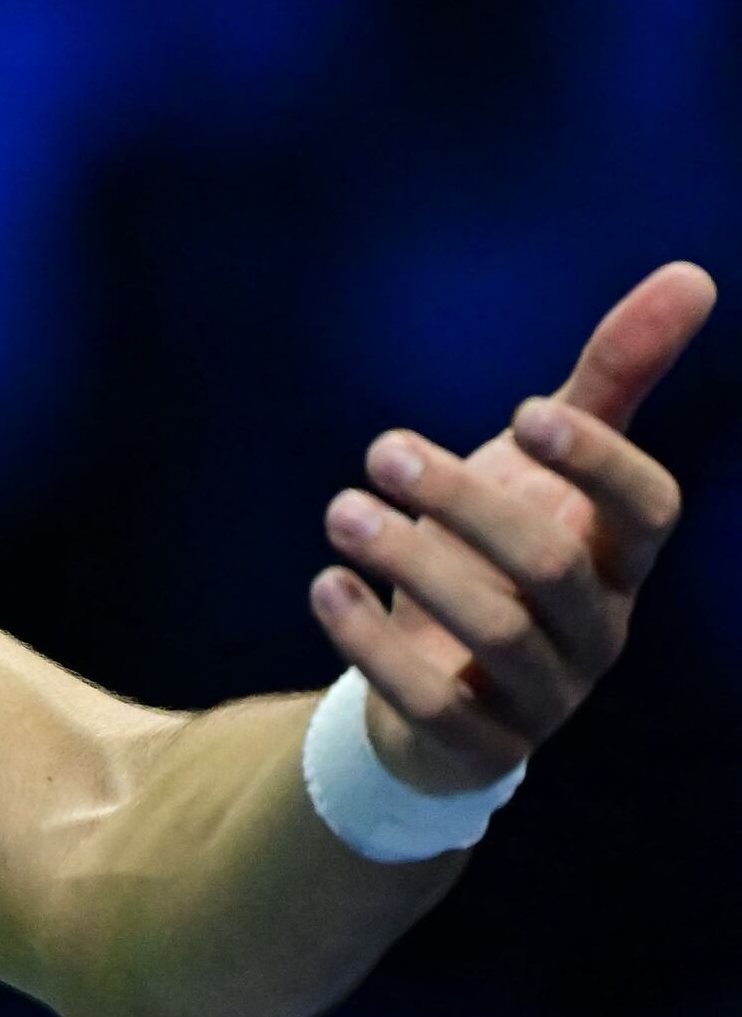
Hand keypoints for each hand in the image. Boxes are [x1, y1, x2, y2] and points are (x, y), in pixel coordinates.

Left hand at [313, 261, 710, 793]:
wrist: (437, 694)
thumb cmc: (498, 556)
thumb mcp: (543, 468)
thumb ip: (609, 379)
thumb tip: (691, 272)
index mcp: (621, 558)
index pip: (651, 511)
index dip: (599, 463)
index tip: (523, 412)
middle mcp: (597, 628)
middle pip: (552, 565)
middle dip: (466, 502)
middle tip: (381, 449)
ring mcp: (544, 694)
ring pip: (494, 630)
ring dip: (410, 561)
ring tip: (340, 511)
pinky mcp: (477, 744)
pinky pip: (431, 701)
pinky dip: (369, 640)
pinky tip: (324, 583)